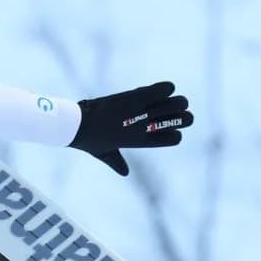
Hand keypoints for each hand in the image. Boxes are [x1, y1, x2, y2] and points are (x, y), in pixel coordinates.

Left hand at [68, 81, 193, 175]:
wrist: (75, 126)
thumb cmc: (89, 139)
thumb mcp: (105, 153)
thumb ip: (117, 162)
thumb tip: (125, 173)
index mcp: (141, 141)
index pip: (173, 139)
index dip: (177, 132)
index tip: (171, 127)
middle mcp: (145, 127)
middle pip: (182, 119)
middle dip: (184, 114)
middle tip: (177, 109)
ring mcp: (141, 112)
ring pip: (177, 104)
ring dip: (179, 100)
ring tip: (173, 98)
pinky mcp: (135, 97)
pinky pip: (161, 90)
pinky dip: (167, 88)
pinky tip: (166, 88)